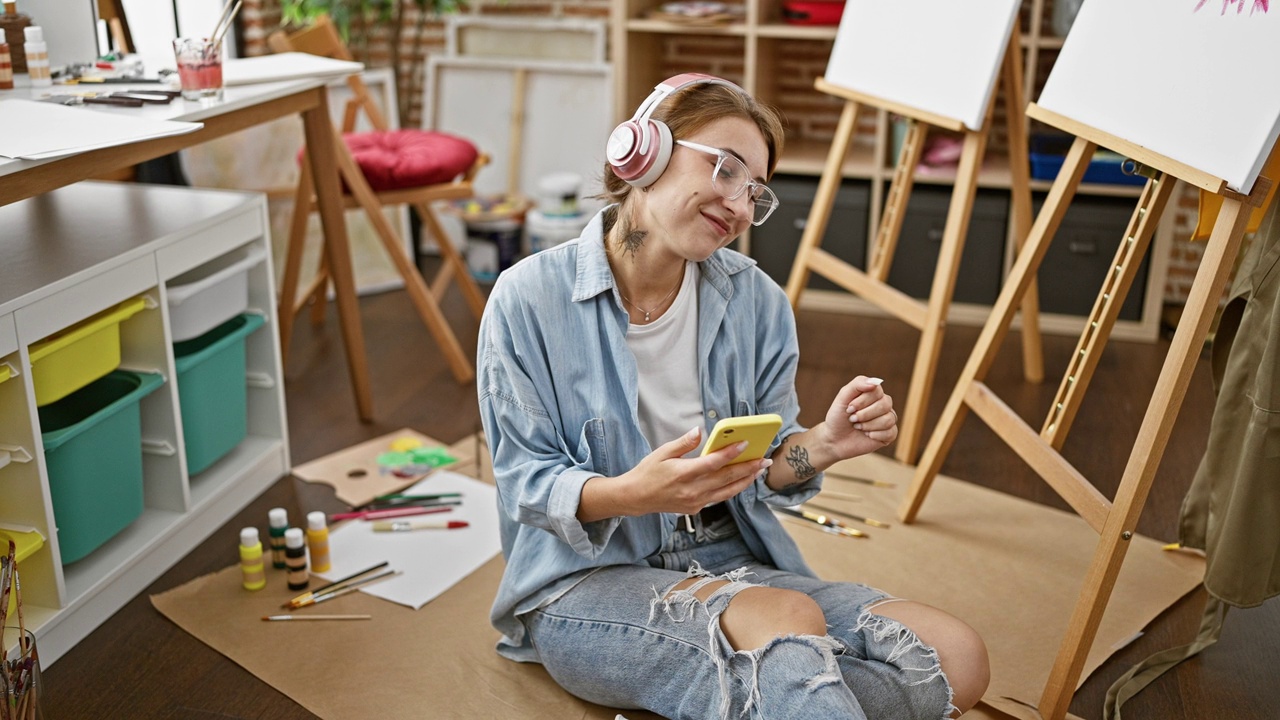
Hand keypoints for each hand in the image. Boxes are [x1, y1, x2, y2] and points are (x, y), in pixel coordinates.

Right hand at [615, 427, 771, 516]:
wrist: (636, 498)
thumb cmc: (648, 472)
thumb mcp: (662, 452)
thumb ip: (684, 443)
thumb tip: (699, 431)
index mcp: (683, 474)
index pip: (713, 463)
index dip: (731, 453)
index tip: (746, 444)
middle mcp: (692, 490)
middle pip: (726, 478)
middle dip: (748, 468)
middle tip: (764, 459)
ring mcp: (695, 502)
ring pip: (728, 491)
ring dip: (746, 480)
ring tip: (759, 470)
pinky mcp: (696, 508)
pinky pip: (719, 497)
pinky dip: (732, 488)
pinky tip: (741, 479)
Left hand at [820, 376, 896, 459]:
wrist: (834, 439)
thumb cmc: (838, 417)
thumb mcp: (842, 398)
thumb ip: (857, 384)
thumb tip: (875, 382)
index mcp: (873, 393)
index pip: (877, 391)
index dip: (862, 401)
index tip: (849, 408)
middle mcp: (883, 404)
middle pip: (885, 404)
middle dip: (864, 414)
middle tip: (852, 419)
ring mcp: (888, 419)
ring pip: (888, 419)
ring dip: (868, 425)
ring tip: (858, 427)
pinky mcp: (890, 434)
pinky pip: (891, 432)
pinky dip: (875, 435)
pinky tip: (867, 435)